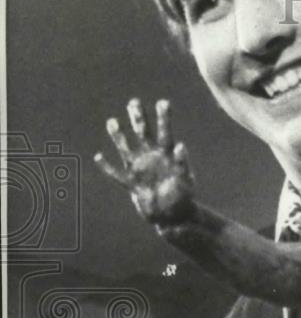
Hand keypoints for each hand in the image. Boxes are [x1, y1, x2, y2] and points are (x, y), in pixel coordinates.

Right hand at [95, 98, 194, 225]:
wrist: (173, 215)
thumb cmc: (183, 196)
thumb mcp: (186, 179)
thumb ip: (183, 163)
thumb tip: (181, 146)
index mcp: (167, 155)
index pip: (165, 132)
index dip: (163, 118)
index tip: (162, 102)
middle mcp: (152, 158)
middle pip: (143, 134)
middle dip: (138, 118)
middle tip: (133, 102)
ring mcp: (140, 169)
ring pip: (127, 149)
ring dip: (119, 136)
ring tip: (112, 121)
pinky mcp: (132, 184)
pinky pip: (116, 174)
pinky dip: (107, 167)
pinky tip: (97, 157)